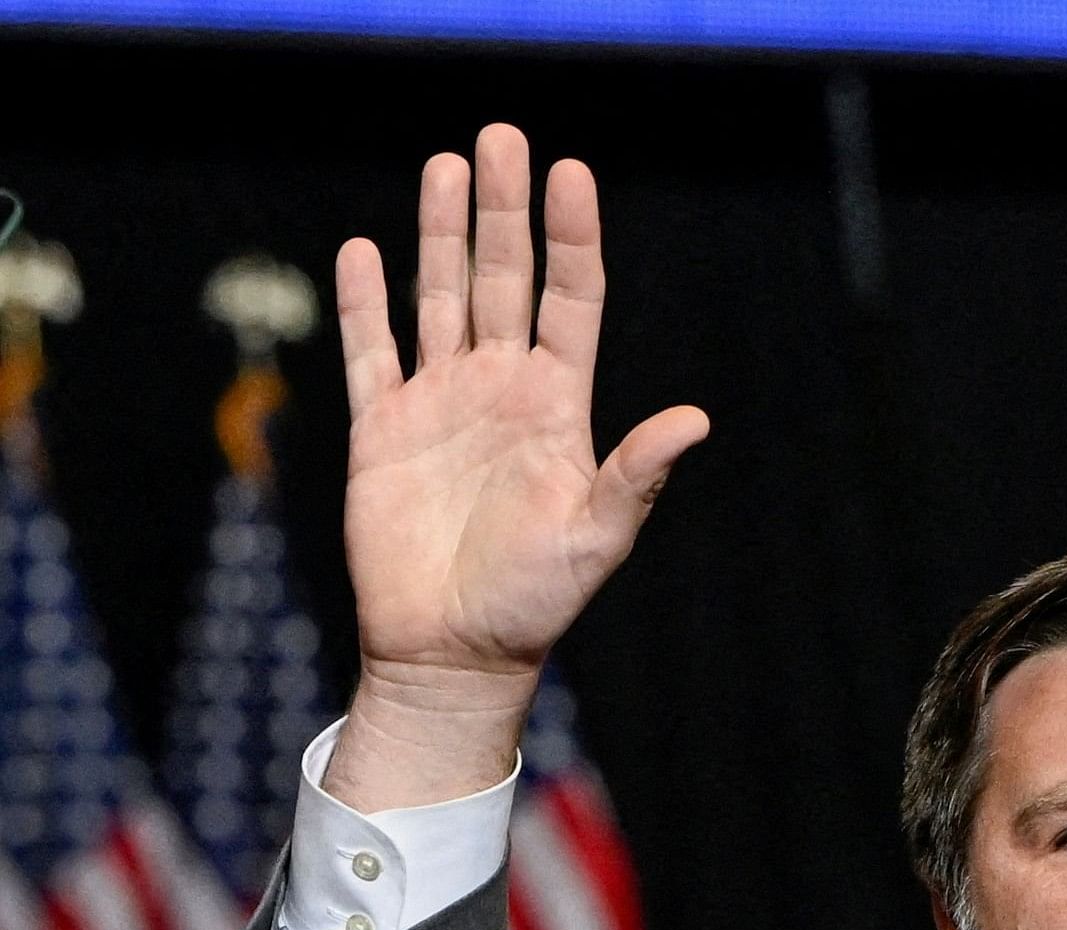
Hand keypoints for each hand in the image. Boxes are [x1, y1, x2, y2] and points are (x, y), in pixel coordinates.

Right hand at [327, 125, 706, 809]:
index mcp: (560, 408)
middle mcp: (502, 392)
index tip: (572, 175)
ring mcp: (440, 404)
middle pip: (504, 280)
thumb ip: (637, 472)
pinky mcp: (381, 429)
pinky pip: (371, 351)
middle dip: (503, 210)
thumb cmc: (536, 602)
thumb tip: (696, 418)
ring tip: (445, 165)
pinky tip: (364, 250)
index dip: (571, 239)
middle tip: (501, 136)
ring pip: (441, 298)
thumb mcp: (598, 535)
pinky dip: (366, 302)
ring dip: (441, 234)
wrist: (454, 651)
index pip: (571, 300)